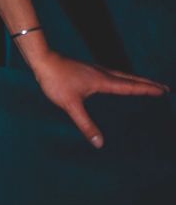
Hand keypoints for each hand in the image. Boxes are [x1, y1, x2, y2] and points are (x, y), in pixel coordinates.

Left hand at [33, 50, 170, 147]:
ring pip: (121, 75)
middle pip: (130, 78)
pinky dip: (123, 79)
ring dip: (136, 79)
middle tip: (163, 87)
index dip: (146, 89)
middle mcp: (102, 73)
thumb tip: (100, 144)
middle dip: (147, 83)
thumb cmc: (56, 81)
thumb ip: (86, 124)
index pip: (130, 86)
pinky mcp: (87, 70)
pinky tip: (117, 83)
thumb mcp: (71, 105)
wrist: (42, 60)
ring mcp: (94, 70)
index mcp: (102, 80)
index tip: (162, 90)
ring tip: (146, 84)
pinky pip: (112, 75)